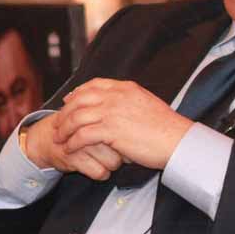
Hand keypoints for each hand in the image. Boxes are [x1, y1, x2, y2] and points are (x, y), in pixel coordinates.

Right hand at [23, 113, 123, 179]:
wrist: (48, 138)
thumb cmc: (78, 128)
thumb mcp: (97, 115)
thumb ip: (118, 117)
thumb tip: (141, 130)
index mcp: (101, 112)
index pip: (126, 130)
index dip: (130, 139)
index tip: (127, 142)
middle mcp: (92, 126)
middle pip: (123, 147)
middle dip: (123, 153)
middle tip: (115, 151)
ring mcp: (83, 142)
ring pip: (113, 162)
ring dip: (112, 164)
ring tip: (105, 159)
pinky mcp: (73, 157)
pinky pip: (99, 172)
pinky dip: (101, 173)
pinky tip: (97, 166)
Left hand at [53, 78, 192, 169]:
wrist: (177, 139)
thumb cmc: (166, 127)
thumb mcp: (147, 104)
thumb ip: (130, 101)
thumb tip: (120, 107)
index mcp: (126, 88)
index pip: (94, 84)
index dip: (78, 92)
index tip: (69, 100)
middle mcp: (117, 96)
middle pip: (80, 99)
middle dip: (66, 111)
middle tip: (58, 122)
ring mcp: (113, 112)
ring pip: (77, 117)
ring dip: (64, 128)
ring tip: (59, 138)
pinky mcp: (111, 131)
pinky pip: (83, 135)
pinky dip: (73, 142)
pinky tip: (70, 149)